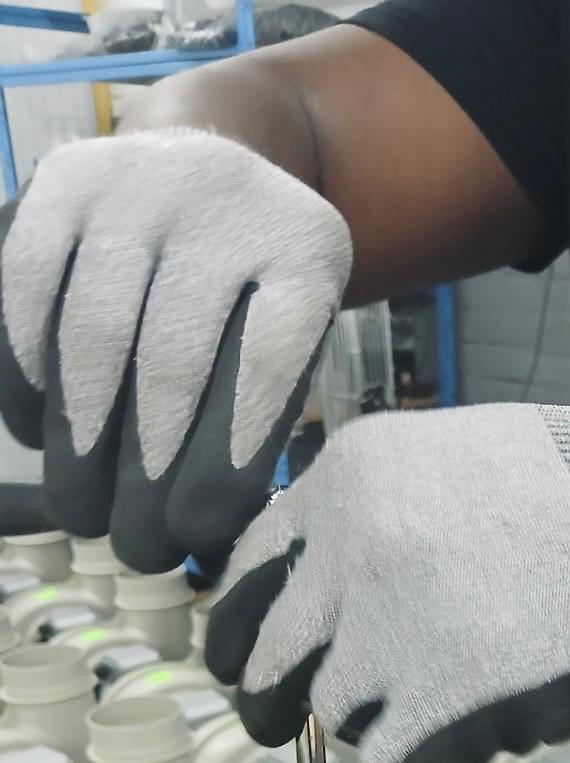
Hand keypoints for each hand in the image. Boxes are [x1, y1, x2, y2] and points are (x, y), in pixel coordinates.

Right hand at [0, 129, 350, 570]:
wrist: (215, 175)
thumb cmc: (257, 300)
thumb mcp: (290, 347)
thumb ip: (260, 421)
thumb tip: (203, 536)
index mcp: (306, 250)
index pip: (266, 366)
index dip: (227, 458)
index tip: (197, 533)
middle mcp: (227, 201)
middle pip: (175, 359)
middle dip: (147, 472)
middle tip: (136, 547)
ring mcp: (141, 181)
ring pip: (97, 332)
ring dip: (81, 440)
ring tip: (82, 512)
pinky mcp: (66, 181)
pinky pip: (32, 290)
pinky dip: (29, 372)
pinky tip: (35, 434)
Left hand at [206, 364, 569, 762]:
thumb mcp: (452, 463)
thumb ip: (369, 520)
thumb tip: (316, 606)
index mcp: (347, 478)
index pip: (240, 575)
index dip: (243, 634)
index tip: (254, 664)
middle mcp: (349, 550)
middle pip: (270, 662)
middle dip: (278, 704)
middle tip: (292, 726)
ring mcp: (392, 629)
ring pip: (340, 719)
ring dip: (386, 724)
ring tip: (455, 702)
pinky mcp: (443, 703)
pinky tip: (479, 735)